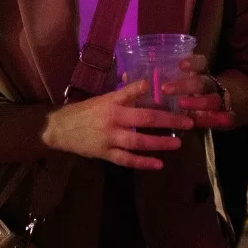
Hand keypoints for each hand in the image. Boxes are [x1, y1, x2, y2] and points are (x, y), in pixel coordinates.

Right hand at [40, 80, 190, 170]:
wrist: (60, 129)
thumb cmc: (85, 111)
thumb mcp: (104, 98)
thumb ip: (125, 94)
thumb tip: (146, 84)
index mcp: (112, 102)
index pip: (134, 94)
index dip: (153, 93)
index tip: (173, 94)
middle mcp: (112, 119)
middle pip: (144, 119)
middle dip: (168, 121)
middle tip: (187, 122)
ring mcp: (109, 138)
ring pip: (138, 141)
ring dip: (159, 143)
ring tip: (177, 143)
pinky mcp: (106, 154)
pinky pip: (126, 160)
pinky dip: (142, 163)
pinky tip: (158, 164)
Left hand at [161, 54, 234, 129]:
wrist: (232, 102)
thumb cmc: (198, 93)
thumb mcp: (189, 83)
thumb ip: (171, 80)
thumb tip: (145, 78)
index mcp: (203, 74)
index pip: (201, 63)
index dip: (192, 63)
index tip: (180, 65)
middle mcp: (212, 86)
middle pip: (201, 83)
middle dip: (184, 86)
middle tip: (165, 89)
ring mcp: (221, 101)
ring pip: (212, 100)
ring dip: (198, 102)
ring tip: (181, 104)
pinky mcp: (229, 116)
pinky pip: (228, 117)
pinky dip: (222, 119)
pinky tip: (218, 120)